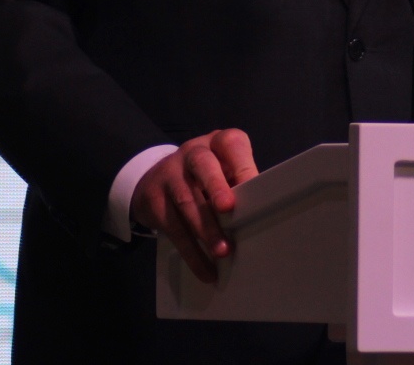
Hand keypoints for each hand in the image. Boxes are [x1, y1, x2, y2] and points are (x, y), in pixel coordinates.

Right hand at [131, 128, 257, 282]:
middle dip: (216, 186)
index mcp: (216, 143)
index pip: (231, 145)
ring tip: (222, 252)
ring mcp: (170, 174)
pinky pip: (173, 227)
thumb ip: (238, 184)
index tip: (255, 187)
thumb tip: (260, 215)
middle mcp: (192, 153)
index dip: (242, 166)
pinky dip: (191, 252)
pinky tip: (205, 269)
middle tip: (228, 209)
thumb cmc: (205, 177)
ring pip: (186, 200)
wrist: (154, 179)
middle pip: (202, 164)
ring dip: (206, 229)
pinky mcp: (154, 199)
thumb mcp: (222, 170)